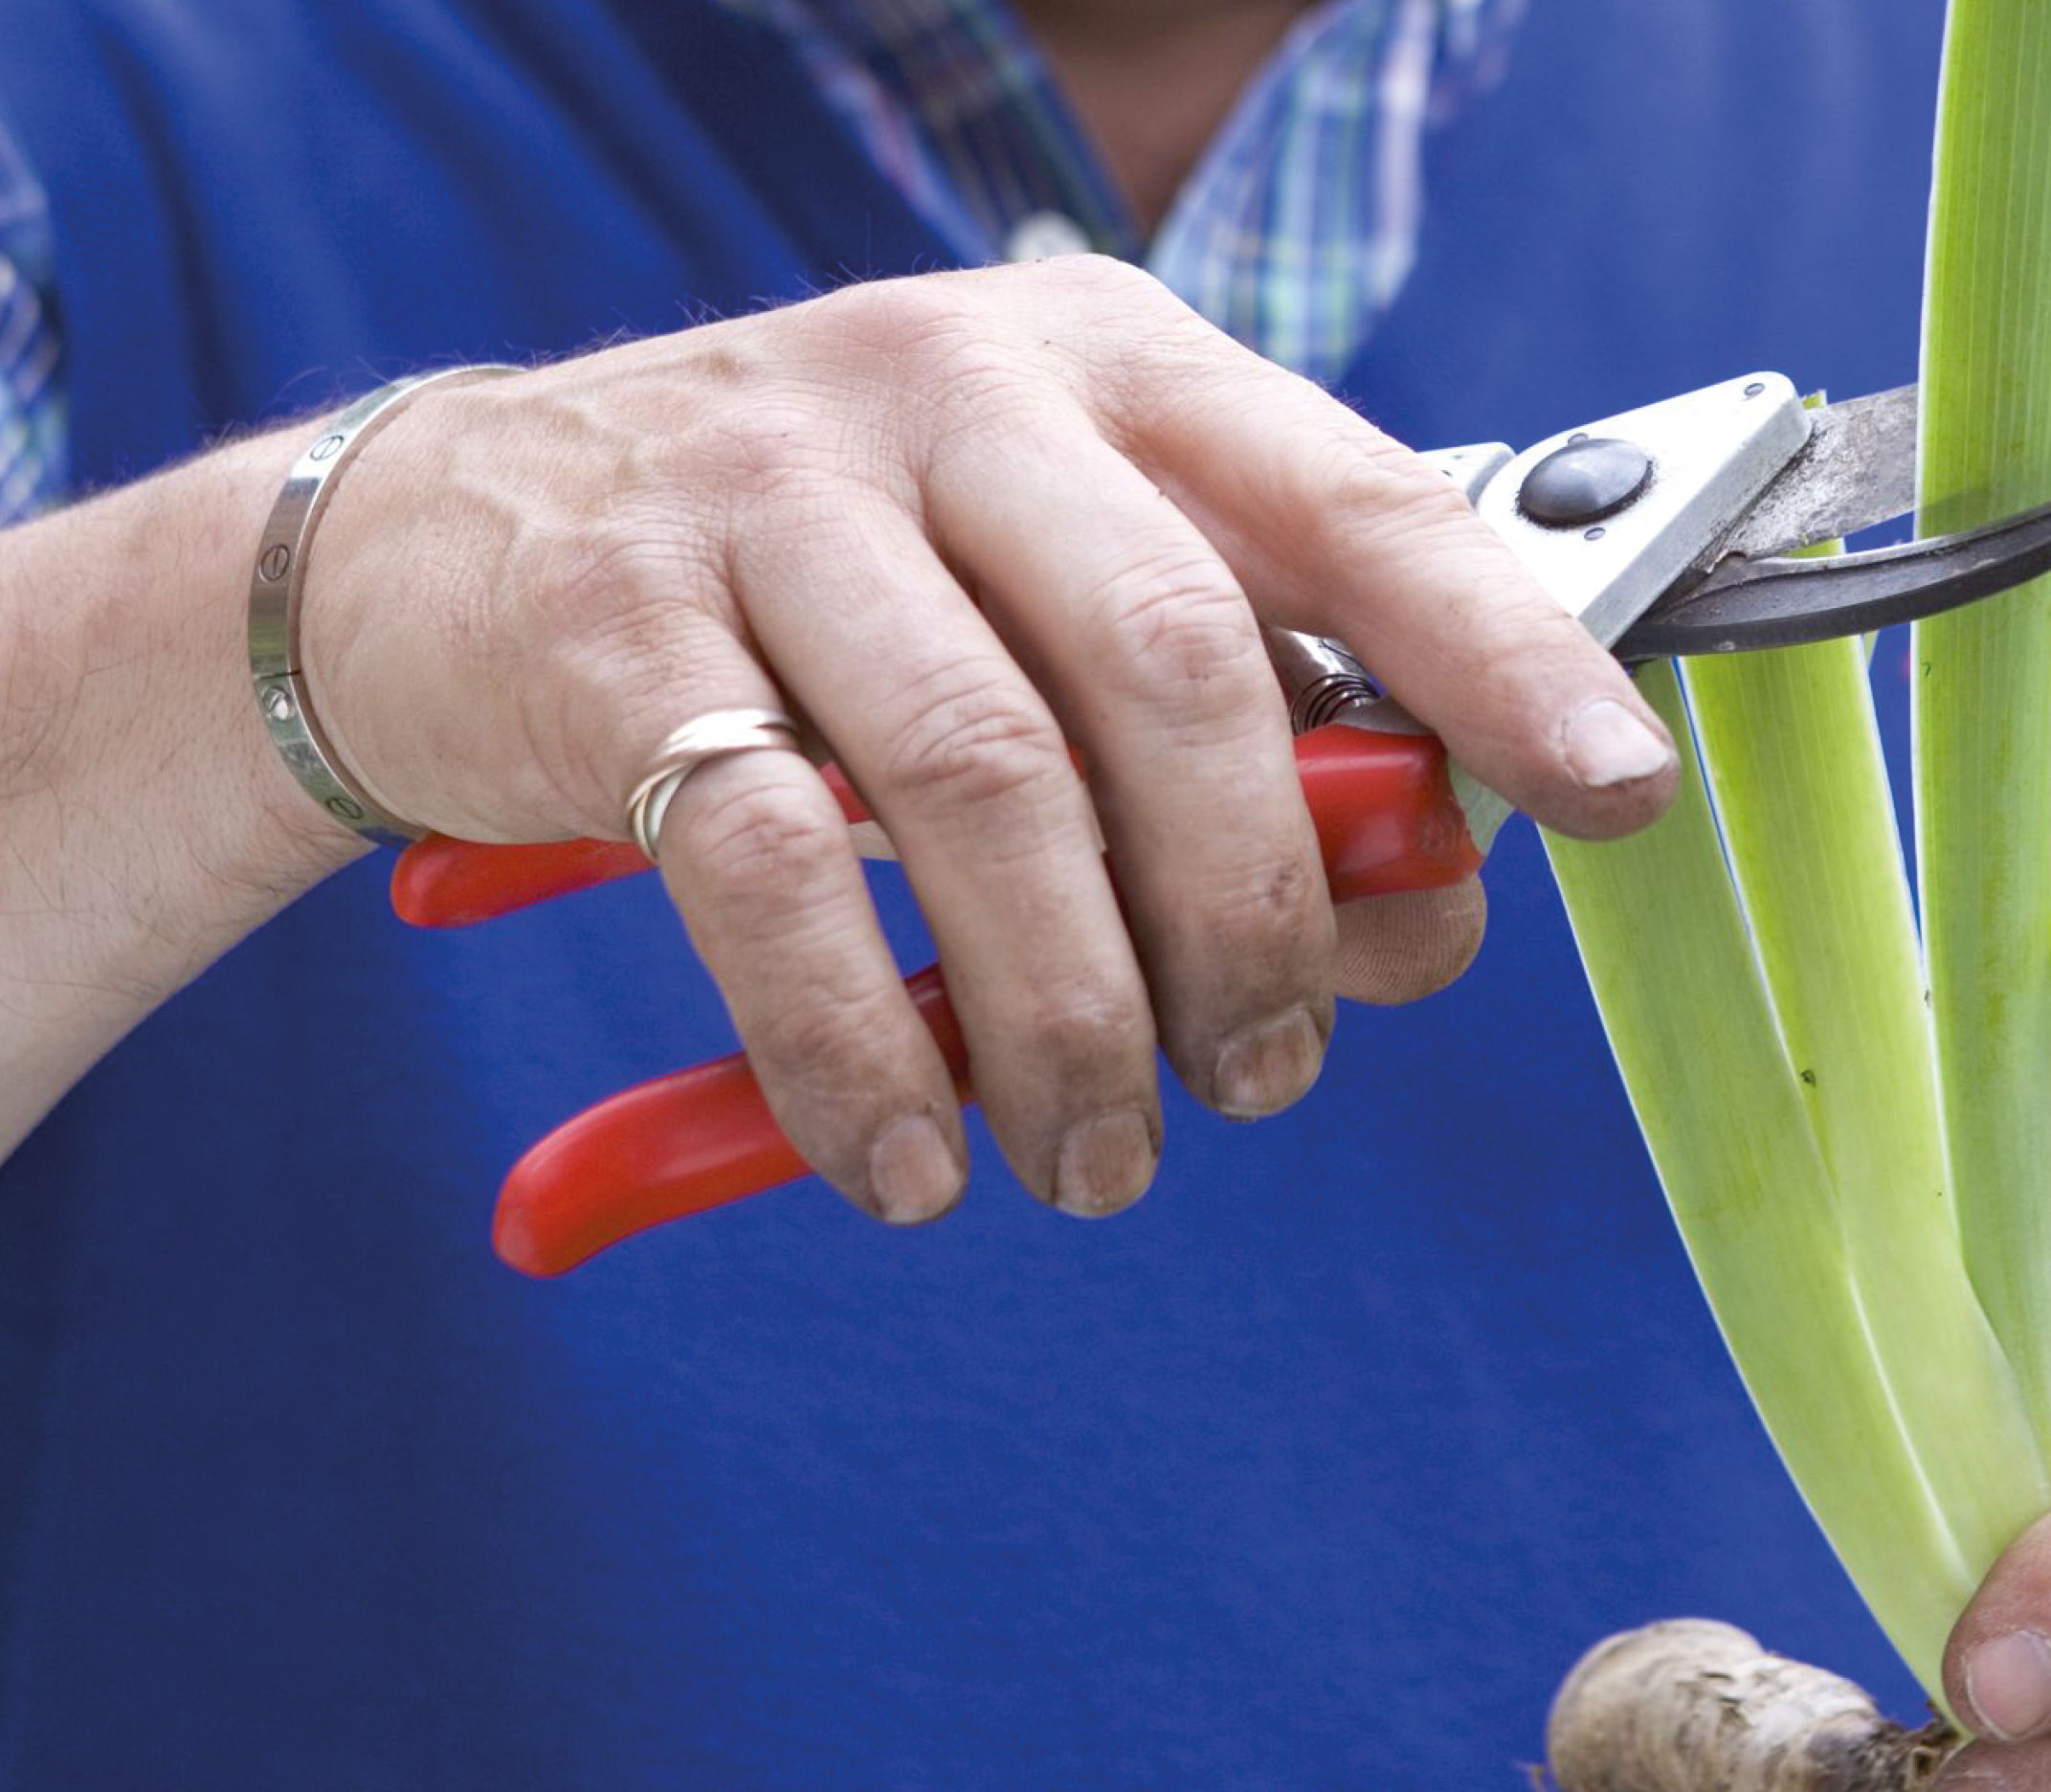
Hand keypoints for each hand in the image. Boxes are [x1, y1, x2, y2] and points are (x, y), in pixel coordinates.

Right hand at [296, 258, 1673, 1222]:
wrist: (438, 544)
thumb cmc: (820, 600)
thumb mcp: (1049, 603)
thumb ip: (1243, 734)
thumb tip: (1431, 907)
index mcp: (1111, 369)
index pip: (1358, 500)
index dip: (1503, 655)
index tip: (1612, 792)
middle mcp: (954, 391)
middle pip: (1178, 668)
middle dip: (1257, 915)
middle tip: (1262, 1073)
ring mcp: (770, 494)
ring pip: (990, 784)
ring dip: (1074, 1015)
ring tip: (1094, 1151)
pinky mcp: (612, 630)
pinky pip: (773, 875)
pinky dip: (858, 1053)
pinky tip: (906, 1161)